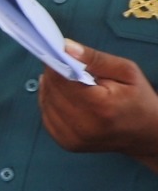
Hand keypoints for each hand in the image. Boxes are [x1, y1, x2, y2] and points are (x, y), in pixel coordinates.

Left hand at [39, 40, 157, 168]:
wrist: (146, 134)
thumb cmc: (138, 100)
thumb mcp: (126, 71)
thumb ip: (94, 58)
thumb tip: (65, 47)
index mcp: (100, 106)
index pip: (61, 79)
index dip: (55, 63)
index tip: (57, 52)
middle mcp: (83, 126)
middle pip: (51, 90)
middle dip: (53, 74)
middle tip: (63, 64)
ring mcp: (73, 138)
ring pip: (45, 102)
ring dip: (51, 88)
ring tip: (66, 80)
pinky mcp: (67, 143)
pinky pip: (46, 115)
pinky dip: (51, 103)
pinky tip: (64, 96)